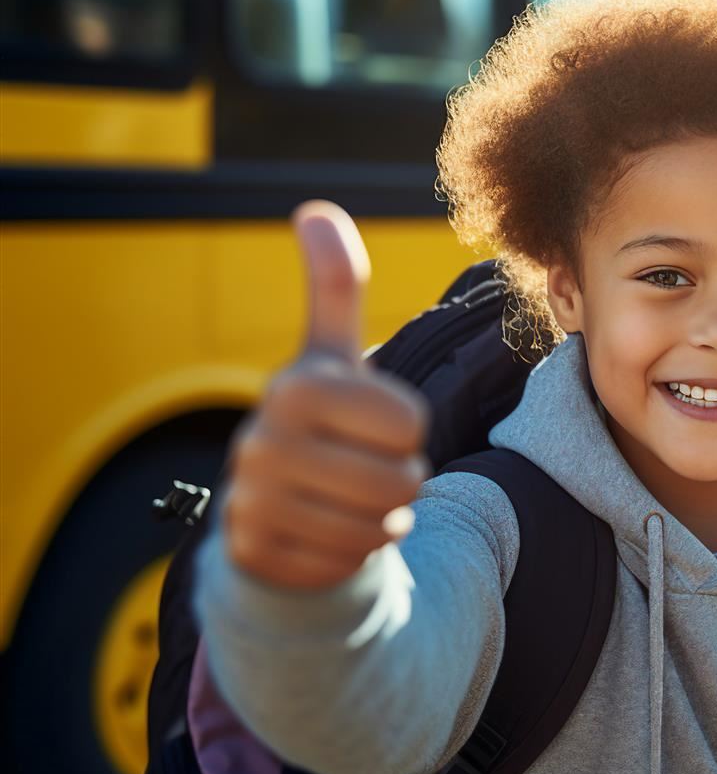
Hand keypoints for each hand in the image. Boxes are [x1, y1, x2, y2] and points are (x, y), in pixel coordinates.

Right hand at [223, 201, 429, 588]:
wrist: (271, 504)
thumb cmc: (321, 419)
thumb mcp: (333, 353)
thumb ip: (335, 283)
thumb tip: (315, 208)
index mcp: (294, 385)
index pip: (410, 424)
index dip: (407, 432)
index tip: (370, 425)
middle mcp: (261, 442)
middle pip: (400, 480)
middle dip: (399, 482)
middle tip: (364, 470)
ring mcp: (250, 504)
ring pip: (377, 527)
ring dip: (378, 520)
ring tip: (347, 499)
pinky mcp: (254, 556)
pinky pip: (347, 565)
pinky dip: (349, 555)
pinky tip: (323, 533)